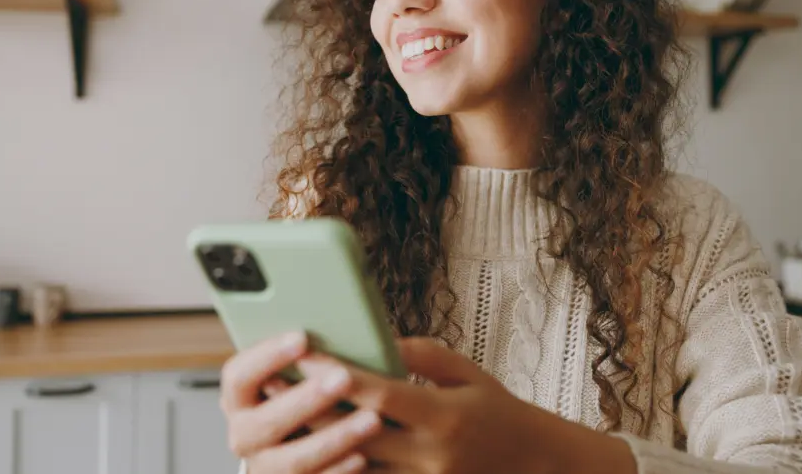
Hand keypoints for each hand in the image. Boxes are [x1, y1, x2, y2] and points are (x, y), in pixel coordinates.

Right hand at [219, 331, 383, 473]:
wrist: (294, 441)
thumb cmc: (300, 391)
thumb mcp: (292, 372)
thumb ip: (303, 356)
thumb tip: (340, 329)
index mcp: (238, 397)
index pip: (238, 376)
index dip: (267, 357)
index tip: (302, 336)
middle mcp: (243, 434)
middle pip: (265, 422)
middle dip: (306, 399)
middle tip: (343, 378)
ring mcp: (265, 466)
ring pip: (294, 460)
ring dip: (334, 438)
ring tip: (373, 419)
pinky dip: (338, 470)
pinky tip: (363, 456)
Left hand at [293, 337, 548, 472]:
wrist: (530, 463)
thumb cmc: (496, 410)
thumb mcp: (468, 371)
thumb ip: (422, 355)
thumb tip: (381, 340)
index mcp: (442, 415)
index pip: (377, 393)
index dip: (336, 374)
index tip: (304, 354)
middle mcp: (428, 454)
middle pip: (354, 431)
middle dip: (309, 407)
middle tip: (271, 384)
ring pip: (353, 464)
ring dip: (313, 440)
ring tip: (278, 416)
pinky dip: (336, 467)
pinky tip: (308, 449)